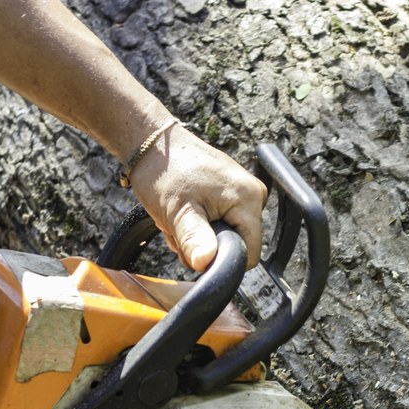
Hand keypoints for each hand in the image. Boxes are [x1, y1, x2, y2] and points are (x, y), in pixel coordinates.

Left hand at [127, 125, 266, 271]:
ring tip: (179, 218)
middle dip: (206, 246)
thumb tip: (205, 263)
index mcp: (248, 199)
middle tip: (180, 228)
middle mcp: (253, 195)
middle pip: (237, 246)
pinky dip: (200, 225)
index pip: (249, 254)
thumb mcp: (177, 211)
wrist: (154, 146)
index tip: (194, 248)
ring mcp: (243, 193)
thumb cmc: (164, 172)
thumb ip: (194, 239)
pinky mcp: (232, 194)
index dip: (221, 260)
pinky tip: (185, 212)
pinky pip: (221, 223)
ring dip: (198, 236)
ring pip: (225, 237)